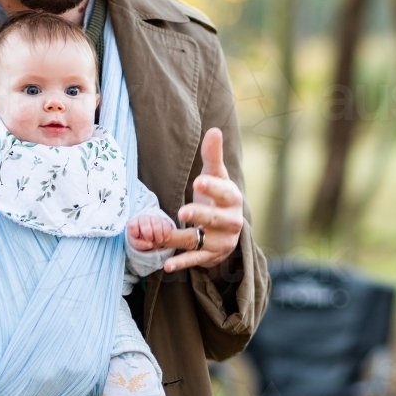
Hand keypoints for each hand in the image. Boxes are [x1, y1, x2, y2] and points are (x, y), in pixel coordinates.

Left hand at [126, 214, 173, 251]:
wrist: (148, 234)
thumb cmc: (139, 237)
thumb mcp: (135, 242)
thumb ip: (139, 244)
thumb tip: (149, 245)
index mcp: (134, 222)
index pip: (133, 226)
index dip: (135, 233)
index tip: (138, 237)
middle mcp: (144, 218)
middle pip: (145, 223)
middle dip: (148, 234)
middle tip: (150, 240)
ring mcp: (154, 218)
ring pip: (156, 223)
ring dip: (158, 234)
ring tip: (159, 241)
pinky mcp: (163, 221)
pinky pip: (166, 225)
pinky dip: (166, 233)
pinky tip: (165, 239)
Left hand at [163, 128, 242, 273]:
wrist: (228, 228)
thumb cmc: (218, 196)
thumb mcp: (216, 176)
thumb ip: (213, 156)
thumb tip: (214, 129)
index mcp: (232, 199)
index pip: (224, 192)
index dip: (213, 188)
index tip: (198, 181)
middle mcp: (230, 222)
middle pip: (214, 219)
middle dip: (200, 216)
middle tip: (183, 212)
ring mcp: (221, 241)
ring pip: (200, 240)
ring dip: (180, 239)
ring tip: (163, 237)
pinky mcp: (212, 256)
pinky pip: (195, 260)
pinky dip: (181, 263)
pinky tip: (166, 265)